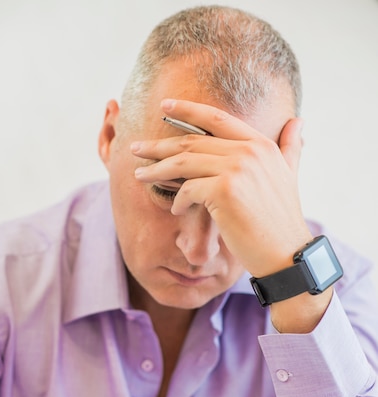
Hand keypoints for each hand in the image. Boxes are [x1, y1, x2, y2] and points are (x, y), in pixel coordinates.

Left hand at [132, 98, 309, 277]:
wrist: (286, 253)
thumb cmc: (282, 220)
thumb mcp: (289, 175)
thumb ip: (289, 147)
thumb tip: (297, 121)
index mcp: (260, 144)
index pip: (217, 117)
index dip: (188, 109)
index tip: (165, 105)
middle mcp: (248, 151)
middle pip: (192, 140)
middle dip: (159, 145)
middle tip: (136, 148)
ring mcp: (236, 169)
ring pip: (184, 162)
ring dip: (156, 169)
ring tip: (139, 174)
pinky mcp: (224, 191)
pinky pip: (187, 189)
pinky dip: (177, 199)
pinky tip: (175, 208)